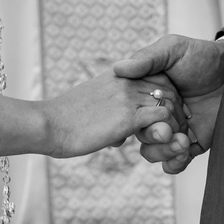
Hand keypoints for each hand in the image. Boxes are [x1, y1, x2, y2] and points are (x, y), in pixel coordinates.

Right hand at [42, 72, 186, 158]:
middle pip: (168, 90)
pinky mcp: (128, 117)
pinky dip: (167, 135)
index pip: (157, 79)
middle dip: (175, 113)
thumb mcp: (91, 109)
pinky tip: (161, 146)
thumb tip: (120, 138)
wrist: (48, 124)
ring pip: (168, 105)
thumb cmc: (64, 121)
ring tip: (169, 141)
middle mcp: (126, 82)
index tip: (165, 118)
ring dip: (173, 125)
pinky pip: (162, 120)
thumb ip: (110, 116)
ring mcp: (128, 98)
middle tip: (173, 133)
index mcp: (118, 77)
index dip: (165, 99)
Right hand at [113, 35, 223, 171]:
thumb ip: (147, 58)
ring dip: (163, 152)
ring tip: (182, 142)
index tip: (141, 118)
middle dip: (152, 137)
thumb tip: (118, 68)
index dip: (129, 120)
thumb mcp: (173, 49)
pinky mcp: (191, 144)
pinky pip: (175, 162)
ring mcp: (174, 130)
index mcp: (146, 95)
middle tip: (167, 131)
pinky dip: (175, 163)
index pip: (128, 114)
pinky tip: (184, 152)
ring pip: (154, 153)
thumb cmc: (203, 56)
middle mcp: (157, 114)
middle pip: (141, 136)